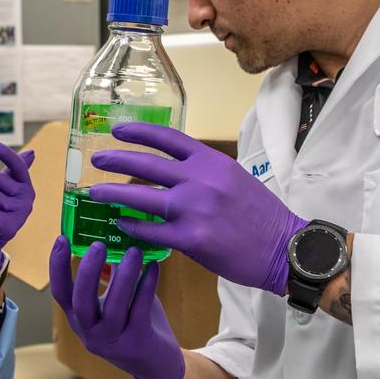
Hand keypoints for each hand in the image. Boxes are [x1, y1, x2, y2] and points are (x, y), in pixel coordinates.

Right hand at [49, 238, 184, 378]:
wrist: (158, 364)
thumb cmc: (136, 324)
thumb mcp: (117, 301)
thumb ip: (112, 276)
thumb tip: (113, 237)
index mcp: (80, 319)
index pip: (60, 293)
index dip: (57, 267)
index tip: (61, 239)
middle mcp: (90, 332)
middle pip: (81, 302)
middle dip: (87, 271)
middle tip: (98, 244)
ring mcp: (113, 341)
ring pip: (114, 307)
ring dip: (123, 276)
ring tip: (133, 250)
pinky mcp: (136, 343)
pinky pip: (140, 310)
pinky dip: (147, 286)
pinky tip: (154, 267)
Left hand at [89, 122, 305, 294]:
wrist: (283, 247)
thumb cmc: (260, 214)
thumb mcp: (234, 178)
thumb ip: (203, 172)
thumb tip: (171, 172)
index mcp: (211, 161)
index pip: (167, 138)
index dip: (138, 132)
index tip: (118, 130)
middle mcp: (200, 180)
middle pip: (146, 164)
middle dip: (116, 160)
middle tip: (97, 160)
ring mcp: (194, 209)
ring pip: (141, 197)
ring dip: (114, 194)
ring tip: (96, 193)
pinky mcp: (191, 238)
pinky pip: (151, 230)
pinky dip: (132, 227)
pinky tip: (121, 224)